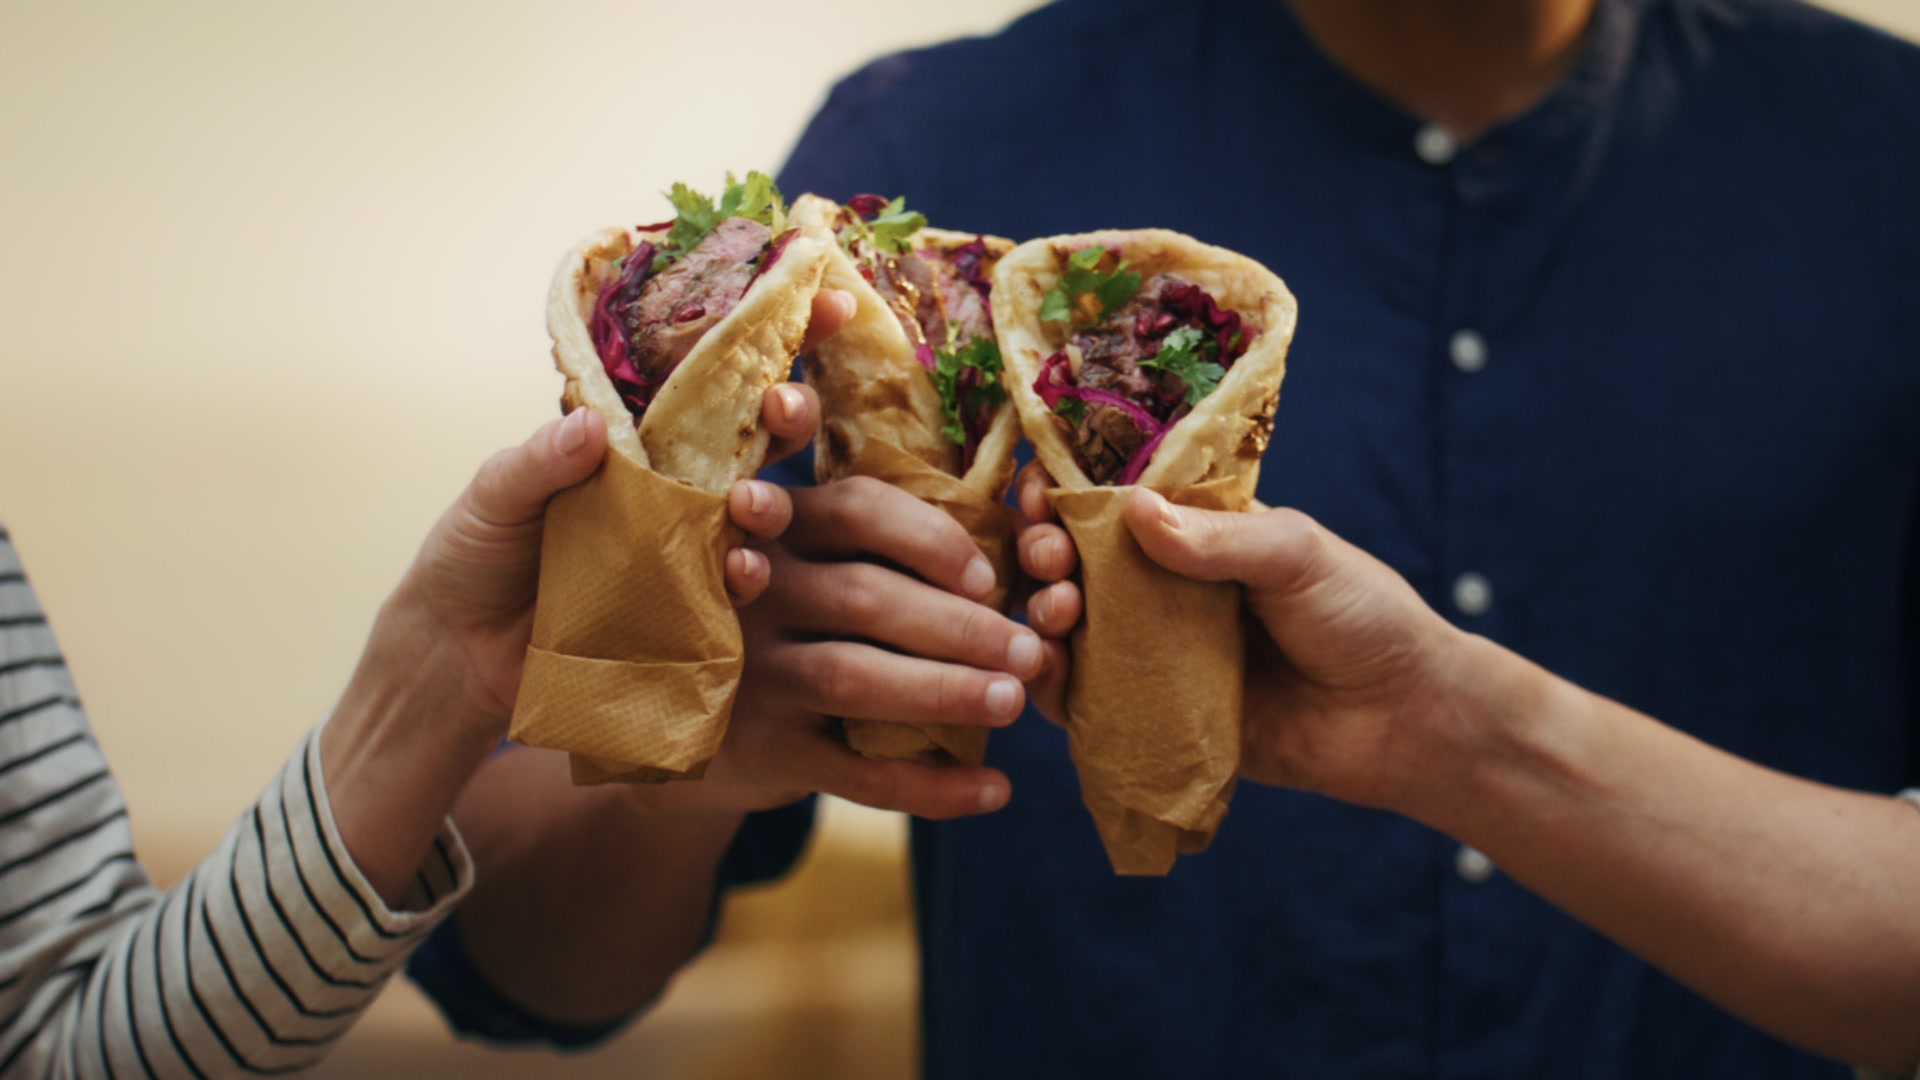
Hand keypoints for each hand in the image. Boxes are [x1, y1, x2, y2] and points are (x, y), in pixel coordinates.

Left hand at [376, 290, 855, 743]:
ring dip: (772, 497)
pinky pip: (736, 582)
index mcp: (632, 433)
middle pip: (755, 431)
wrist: (459, 651)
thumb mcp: (496, 491)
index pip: (706, 372)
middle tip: (784, 402)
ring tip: (750, 502)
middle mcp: (671, 480)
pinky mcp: (687, 601)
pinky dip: (747, 573)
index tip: (822, 302)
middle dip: (790, 407)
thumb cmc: (474, 552)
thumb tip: (592, 427)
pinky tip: (738, 571)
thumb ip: (541, 459)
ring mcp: (684, 540)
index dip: (766, 334)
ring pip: (760, 504)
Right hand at [688, 476, 1044, 819]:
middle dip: (959, 626)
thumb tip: (1028, 553)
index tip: (987, 579)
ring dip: (945, 691)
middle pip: (863, 596)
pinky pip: (853, 772)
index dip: (929, 539)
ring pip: (851, 676)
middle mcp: (758, 591)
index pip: (855, 508)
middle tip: (1029, 650)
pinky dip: (931, 786)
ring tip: (1013, 701)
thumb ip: (902, 553)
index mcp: (788, 530)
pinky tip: (993, 789)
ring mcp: (753, 671)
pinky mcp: (762, 747)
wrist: (711, 721)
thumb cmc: (807, 627)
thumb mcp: (829, 570)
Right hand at [1014, 458, 1469, 809]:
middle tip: (1049, 555)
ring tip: (1059, 612)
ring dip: (1043, 610)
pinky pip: (1085, 699)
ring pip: (1068, 626)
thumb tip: (1133, 509)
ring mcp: (1153, 652)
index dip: (1064, 491)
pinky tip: (1044, 669)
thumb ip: (1218, 538)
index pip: (1110, 501)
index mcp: (1194, 531)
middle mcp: (1162, 588)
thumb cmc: (1361, 615)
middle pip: (1074, 561)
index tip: (1040, 491)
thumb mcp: (1296, 555)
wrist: (1400, 719)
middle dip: (1044, 549)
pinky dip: (1052, 683)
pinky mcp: (1151, 715)